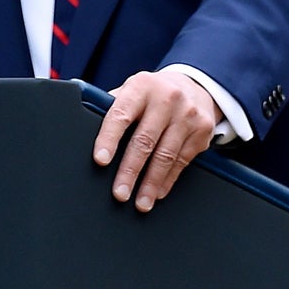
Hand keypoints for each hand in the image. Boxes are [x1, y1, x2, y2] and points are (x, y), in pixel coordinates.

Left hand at [94, 69, 219, 211]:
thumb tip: (85, 132)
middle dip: (130, 170)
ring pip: (166, 155)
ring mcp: (188, 114)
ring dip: (151, 183)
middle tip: (120, 193)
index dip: (109, 139)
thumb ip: (114, 108)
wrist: (194, 86)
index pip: (121, 115)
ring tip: (140, 202)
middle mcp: (167, 98)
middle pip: (145, 141)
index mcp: (141, 87)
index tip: (100, 160)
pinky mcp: (203, 130)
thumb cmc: (153, 94)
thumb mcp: (133, 91)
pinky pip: (182, 161)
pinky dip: (168, 180)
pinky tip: (158, 191)